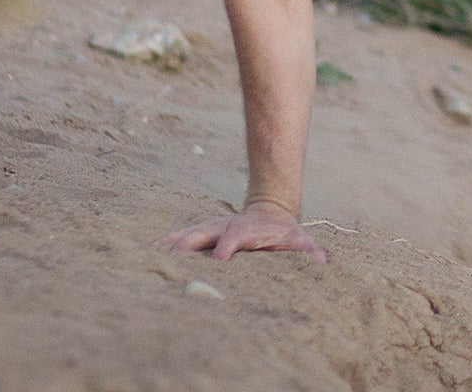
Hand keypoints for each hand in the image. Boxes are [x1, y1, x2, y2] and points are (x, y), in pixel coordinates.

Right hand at [158, 199, 327, 263]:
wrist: (271, 212)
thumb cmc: (285, 236)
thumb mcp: (299, 241)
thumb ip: (307, 252)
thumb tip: (320, 259)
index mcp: (246, 231)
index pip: (235, 236)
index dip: (228, 246)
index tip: (219, 258)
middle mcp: (224, 227)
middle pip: (204, 232)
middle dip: (189, 242)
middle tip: (174, 256)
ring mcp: (212, 228)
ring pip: (188, 233)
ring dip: (172, 243)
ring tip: (151, 253)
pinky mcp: (203, 235)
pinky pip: (181, 238)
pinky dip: (166, 244)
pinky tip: (150, 252)